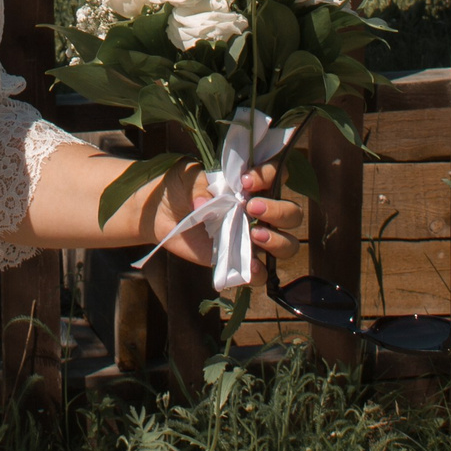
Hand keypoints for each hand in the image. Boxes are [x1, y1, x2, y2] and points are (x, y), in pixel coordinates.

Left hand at [155, 161, 302, 266]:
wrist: (158, 213)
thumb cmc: (179, 188)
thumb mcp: (187, 177)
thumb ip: (199, 186)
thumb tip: (205, 205)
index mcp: (251, 185)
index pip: (278, 176)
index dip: (270, 176)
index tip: (246, 181)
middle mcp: (259, 212)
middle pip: (292, 214)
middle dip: (278, 210)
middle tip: (250, 207)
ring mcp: (251, 238)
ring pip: (288, 244)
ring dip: (277, 240)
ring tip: (254, 234)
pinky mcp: (238, 261)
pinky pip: (261, 274)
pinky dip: (259, 272)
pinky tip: (249, 265)